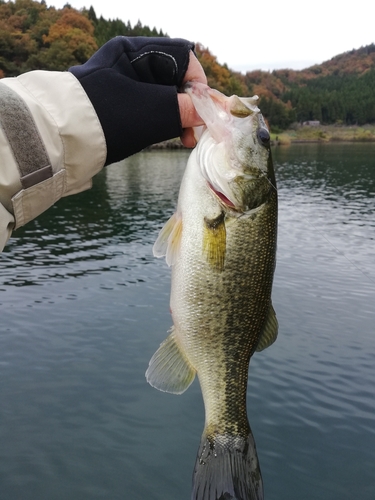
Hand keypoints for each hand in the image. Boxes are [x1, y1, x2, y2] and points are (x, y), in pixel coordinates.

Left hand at [69, 37, 206, 163]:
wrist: (64, 141)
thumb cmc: (109, 119)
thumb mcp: (153, 112)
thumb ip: (185, 109)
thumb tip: (206, 111)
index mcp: (135, 51)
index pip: (182, 59)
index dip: (198, 85)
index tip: (203, 112)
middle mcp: (129, 63)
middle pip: (174, 79)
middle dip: (188, 105)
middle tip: (194, 133)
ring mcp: (122, 84)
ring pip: (163, 96)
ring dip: (177, 117)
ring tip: (183, 139)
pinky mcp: (118, 104)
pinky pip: (149, 107)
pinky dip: (162, 121)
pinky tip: (166, 136)